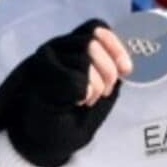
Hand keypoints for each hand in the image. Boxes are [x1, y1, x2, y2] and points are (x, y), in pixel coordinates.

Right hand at [0, 19, 132, 166]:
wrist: (46, 138)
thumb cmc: (75, 111)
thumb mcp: (102, 85)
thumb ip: (112, 68)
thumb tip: (129, 60)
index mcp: (73, 46)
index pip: (97, 27)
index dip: (117, 46)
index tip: (127, 69)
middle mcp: (57, 48)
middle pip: (92, 42)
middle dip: (108, 70)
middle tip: (105, 91)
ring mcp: (44, 60)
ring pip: (83, 59)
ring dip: (97, 85)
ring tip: (89, 99)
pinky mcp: (38, 78)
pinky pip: (74, 79)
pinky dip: (84, 94)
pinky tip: (77, 102)